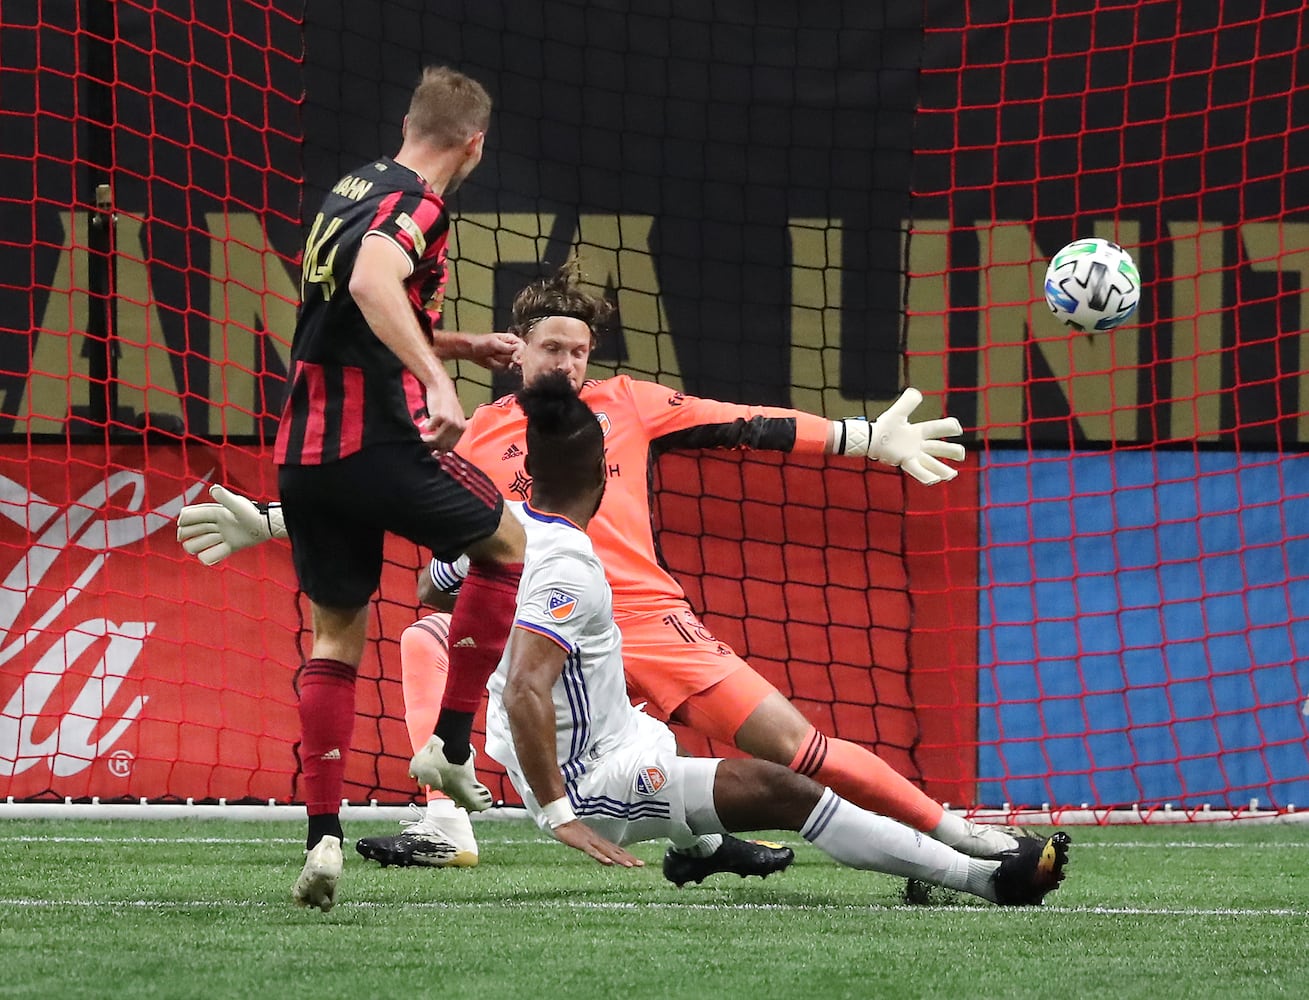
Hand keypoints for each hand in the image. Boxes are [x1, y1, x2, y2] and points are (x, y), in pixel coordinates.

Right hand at [176, 485, 281, 565]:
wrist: (267, 527)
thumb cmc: (252, 514)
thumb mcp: (238, 505)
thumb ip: (226, 498)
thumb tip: (213, 489)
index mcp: (214, 512)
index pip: (189, 515)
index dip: (184, 520)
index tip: (182, 524)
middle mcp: (214, 524)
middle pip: (189, 531)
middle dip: (187, 535)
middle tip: (193, 537)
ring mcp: (220, 536)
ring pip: (196, 545)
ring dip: (199, 546)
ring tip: (209, 545)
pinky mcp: (228, 547)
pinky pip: (210, 557)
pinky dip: (210, 557)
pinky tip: (217, 553)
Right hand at [420, 380, 466, 453]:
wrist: (441, 388)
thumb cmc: (445, 404)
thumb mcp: (452, 419)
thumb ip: (449, 432)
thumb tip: (440, 450)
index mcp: (462, 428)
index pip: (451, 445)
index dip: (441, 451)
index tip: (433, 453)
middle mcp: (458, 426)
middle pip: (444, 444)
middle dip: (433, 446)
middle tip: (424, 443)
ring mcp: (450, 421)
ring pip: (436, 438)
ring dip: (427, 439)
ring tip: (422, 437)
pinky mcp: (440, 416)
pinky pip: (429, 428)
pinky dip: (426, 427)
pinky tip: (426, 422)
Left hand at [467, 332, 522, 371]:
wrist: (471, 351)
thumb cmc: (480, 343)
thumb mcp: (494, 343)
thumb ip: (508, 347)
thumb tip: (518, 352)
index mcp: (512, 339)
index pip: (523, 348)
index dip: (520, 354)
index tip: (516, 359)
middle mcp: (511, 348)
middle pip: (521, 357)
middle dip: (515, 361)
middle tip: (510, 363)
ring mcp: (508, 357)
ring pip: (514, 365)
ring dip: (505, 364)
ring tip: (496, 359)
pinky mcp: (504, 365)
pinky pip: (507, 369)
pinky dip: (501, 368)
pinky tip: (495, 363)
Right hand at [550, 819, 644, 867]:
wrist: (562, 820)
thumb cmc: (573, 831)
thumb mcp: (587, 844)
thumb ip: (598, 852)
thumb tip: (608, 862)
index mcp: (600, 842)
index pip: (617, 851)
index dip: (628, 856)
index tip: (639, 862)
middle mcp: (599, 842)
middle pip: (617, 852)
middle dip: (629, 858)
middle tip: (642, 864)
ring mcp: (592, 842)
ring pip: (609, 852)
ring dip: (620, 859)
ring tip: (630, 865)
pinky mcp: (583, 844)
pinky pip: (594, 852)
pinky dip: (602, 857)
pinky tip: (609, 863)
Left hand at [840, 388, 965, 484]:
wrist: (871, 439)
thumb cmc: (885, 426)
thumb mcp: (897, 412)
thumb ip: (907, 402)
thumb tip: (916, 392)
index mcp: (920, 431)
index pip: (937, 429)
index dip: (948, 428)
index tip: (957, 428)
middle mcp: (919, 445)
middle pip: (939, 448)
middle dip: (952, 452)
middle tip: (961, 454)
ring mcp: (913, 455)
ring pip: (931, 463)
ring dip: (942, 469)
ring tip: (952, 475)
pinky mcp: (905, 462)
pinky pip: (917, 471)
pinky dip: (925, 476)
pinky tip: (934, 481)